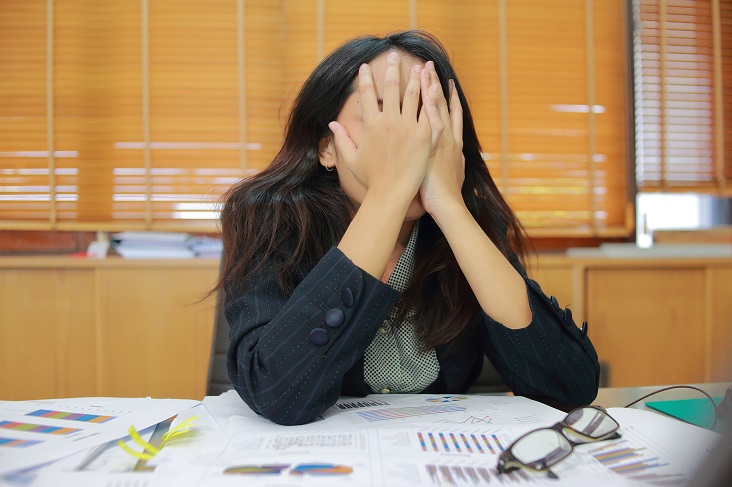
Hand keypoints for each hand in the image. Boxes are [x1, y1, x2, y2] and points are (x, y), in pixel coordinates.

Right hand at [329, 52, 431, 200]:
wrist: (391, 193)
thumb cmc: (371, 179)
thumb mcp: (352, 158)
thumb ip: (342, 138)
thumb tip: (332, 124)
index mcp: (371, 125)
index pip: (366, 94)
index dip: (365, 79)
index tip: (365, 67)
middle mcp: (389, 121)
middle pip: (390, 88)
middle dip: (391, 69)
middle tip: (394, 56)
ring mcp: (408, 126)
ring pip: (412, 95)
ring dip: (414, 78)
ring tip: (417, 67)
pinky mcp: (424, 134)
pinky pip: (428, 111)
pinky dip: (430, 97)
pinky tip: (433, 86)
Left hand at [418, 61, 465, 215]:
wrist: (448, 206)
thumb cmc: (445, 194)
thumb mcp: (452, 172)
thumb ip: (450, 159)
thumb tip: (454, 155)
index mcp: (452, 142)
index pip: (451, 113)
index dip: (447, 96)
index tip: (443, 80)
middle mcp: (449, 137)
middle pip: (443, 104)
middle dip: (435, 84)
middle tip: (429, 64)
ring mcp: (442, 141)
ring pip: (437, 109)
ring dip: (431, 87)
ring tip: (425, 68)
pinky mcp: (435, 148)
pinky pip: (432, 123)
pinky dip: (430, 107)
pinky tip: (426, 92)